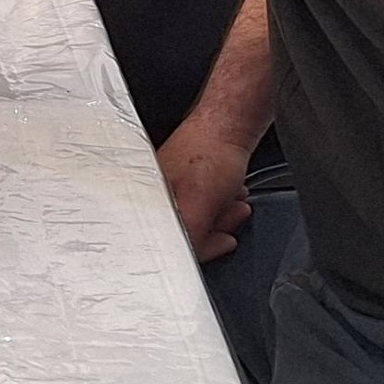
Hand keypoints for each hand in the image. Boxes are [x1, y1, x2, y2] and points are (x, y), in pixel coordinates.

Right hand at [155, 120, 253, 262]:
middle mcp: (155, 190)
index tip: (222, 242)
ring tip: (234, 202)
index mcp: (148, 196)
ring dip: (223, 215)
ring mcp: (171, 182)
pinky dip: (222, 203)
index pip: (170, 241)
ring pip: (198, 217)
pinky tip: (232, 193)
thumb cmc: (211, 152)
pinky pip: (204, 203)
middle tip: (232, 216)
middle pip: (186, 230)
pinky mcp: (186, 177)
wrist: (229, 122)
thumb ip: (188, 236)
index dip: (202, 245)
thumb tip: (180, 261)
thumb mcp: (198, 204)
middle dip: (216, 227)